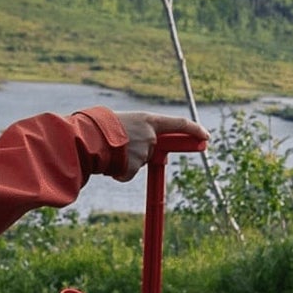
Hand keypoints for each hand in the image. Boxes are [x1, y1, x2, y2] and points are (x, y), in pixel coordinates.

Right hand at [94, 120, 212, 179]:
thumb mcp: (122, 121)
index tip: (206, 136)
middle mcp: (149, 135)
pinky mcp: (134, 167)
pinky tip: (108, 162)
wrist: (86, 138)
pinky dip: (119, 171)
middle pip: (156, 149)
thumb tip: (145, 141)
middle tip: (138, 151)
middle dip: (149, 153)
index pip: (180, 124)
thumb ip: (137, 129)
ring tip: (110, 151)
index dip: (195, 130)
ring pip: (139, 162)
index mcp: (148, 120)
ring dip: (126, 160)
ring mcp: (143, 152)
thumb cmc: (99, 126)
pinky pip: (128, 173)